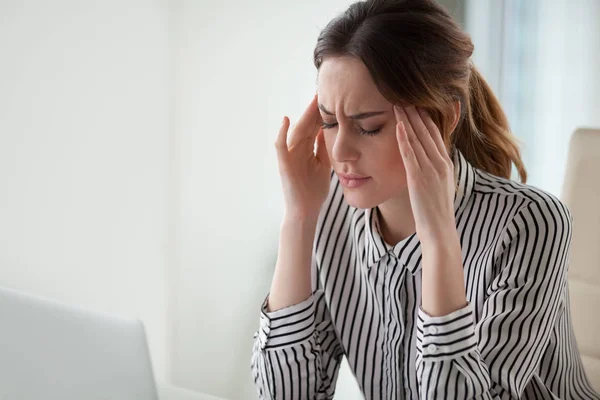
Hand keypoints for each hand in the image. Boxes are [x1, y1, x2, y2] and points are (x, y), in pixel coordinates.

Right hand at [275, 94, 330, 219]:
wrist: (306, 211)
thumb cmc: (314, 191)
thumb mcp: (325, 165)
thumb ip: (325, 148)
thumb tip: (332, 129)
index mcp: (308, 149)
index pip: (316, 126)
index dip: (324, 112)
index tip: (334, 97)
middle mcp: (297, 149)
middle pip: (308, 125)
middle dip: (316, 109)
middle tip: (324, 90)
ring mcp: (290, 156)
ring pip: (297, 131)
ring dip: (304, 115)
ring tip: (312, 100)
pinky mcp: (284, 164)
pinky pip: (281, 146)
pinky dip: (281, 133)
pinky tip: (286, 120)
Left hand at [394, 105, 455, 243]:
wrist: (440, 232)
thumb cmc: (436, 213)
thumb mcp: (439, 188)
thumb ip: (435, 173)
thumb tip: (429, 164)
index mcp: (446, 165)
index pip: (435, 135)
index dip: (426, 118)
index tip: (416, 103)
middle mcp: (440, 164)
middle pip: (427, 132)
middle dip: (416, 112)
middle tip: (405, 95)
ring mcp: (430, 170)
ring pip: (418, 139)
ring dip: (407, 119)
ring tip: (398, 103)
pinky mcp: (418, 178)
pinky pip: (410, 154)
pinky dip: (404, 138)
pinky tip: (398, 125)